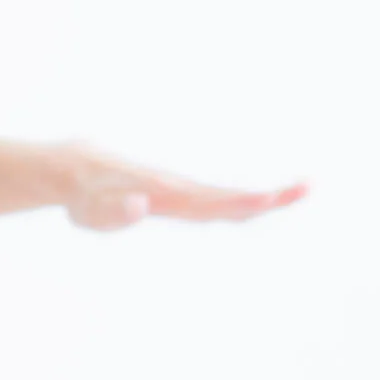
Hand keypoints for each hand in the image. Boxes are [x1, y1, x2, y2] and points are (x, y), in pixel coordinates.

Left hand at [63, 148, 307, 230]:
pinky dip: (239, 200)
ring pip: (222, 196)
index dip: (237, 202)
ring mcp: (178, 191)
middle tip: (305, 188)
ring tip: (299, 189)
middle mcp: (176, 190)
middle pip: (225, 197)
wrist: (74, 168)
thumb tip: (142, 205)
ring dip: (259, 196)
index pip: (207, 202)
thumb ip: (115, 211)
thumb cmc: (81, 194)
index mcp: (163, 195)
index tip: (267, 199)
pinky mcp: (174, 194)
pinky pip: (211, 198)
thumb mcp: (89, 210)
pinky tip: (261, 202)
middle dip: (265, 196)